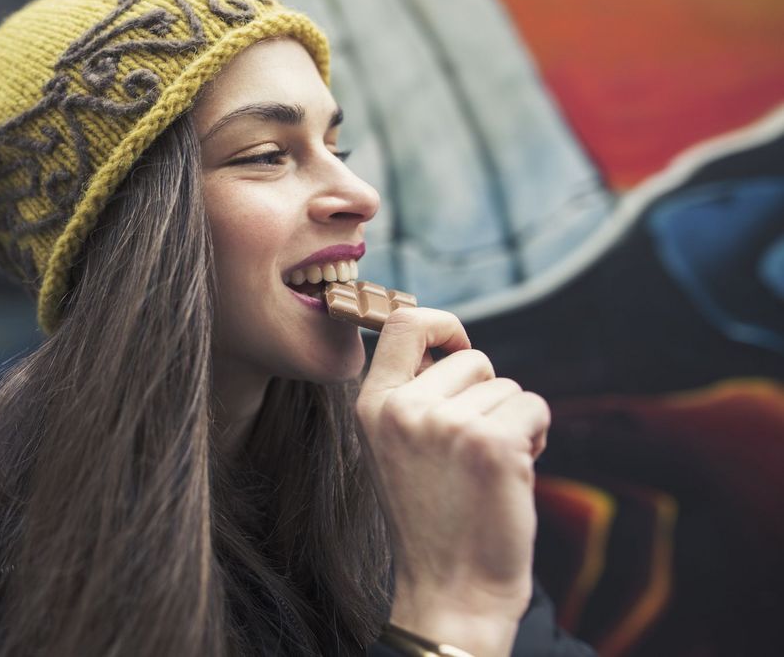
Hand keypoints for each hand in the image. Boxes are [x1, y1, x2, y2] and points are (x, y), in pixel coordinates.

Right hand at [356, 308, 549, 655]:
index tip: (459, 348)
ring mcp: (446, 425)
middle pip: (472, 357)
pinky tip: (512, 475)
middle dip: (487, 393)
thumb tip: (454, 344)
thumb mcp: (398, 447)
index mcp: (373, 406)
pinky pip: (535, 408)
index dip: (443, 324)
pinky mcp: (492, 444)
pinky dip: (538, 438)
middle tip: (474, 446)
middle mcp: (403, 409)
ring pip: (507, 387)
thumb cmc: (434, 518)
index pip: (403, 321)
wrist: (451, 589)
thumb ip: (415, 395)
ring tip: (488, 470)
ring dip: (512, 422)